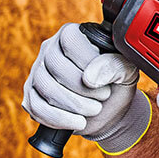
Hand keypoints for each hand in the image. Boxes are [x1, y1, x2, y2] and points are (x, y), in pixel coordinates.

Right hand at [22, 23, 149, 152]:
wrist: (110, 111)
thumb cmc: (116, 84)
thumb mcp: (127, 71)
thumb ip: (115, 65)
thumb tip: (90, 77)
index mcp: (73, 35)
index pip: (70, 40)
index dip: (88, 61)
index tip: (105, 78)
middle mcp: (50, 50)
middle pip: (56, 65)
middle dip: (84, 88)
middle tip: (103, 96)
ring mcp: (37, 73)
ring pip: (45, 87)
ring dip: (74, 104)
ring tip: (95, 109)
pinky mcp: (32, 96)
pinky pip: (36, 107)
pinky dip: (60, 119)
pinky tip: (78, 122)